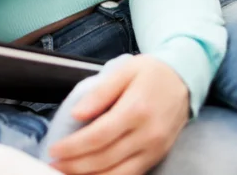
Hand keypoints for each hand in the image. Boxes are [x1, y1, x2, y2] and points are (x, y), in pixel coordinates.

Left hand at [48, 55, 189, 174]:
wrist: (184, 79)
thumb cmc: (151, 72)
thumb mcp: (124, 71)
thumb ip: (100, 92)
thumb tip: (76, 114)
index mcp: (136, 110)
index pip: (98, 136)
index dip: (73, 147)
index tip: (54, 149)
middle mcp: (147, 134)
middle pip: (105, 158)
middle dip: (75, 165)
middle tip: (52, 164)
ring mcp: (155, 149)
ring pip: (118, 174)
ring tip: (66, 173)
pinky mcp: (158, 156)